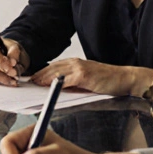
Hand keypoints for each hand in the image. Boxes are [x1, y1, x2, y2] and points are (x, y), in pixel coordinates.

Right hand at [0, 35, 27, 85]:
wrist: (4, 52)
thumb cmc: (7, 48)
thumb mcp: (14, 46)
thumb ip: (14, 53)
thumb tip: (12, 62)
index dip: (1, 62)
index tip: (11, 67)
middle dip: (2, 73)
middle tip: (14, 74)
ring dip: (1, 78)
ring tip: (11, 79)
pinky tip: (5, 79)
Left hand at [34, 58, 152, 96]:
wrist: (125, 79)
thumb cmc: (108, 82)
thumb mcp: (87, 82)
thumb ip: (73, 84)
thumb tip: (57, 90)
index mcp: (75, 64)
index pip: (54, 67)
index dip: (42, 73)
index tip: (32, 79)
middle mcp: (75, 63)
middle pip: (51, 68)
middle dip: (39, 75)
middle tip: (28, 82)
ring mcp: (80, 68)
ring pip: (56, 72)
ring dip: (43, 78)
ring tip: (33, 84)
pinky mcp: (84, 74)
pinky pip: (67, 79)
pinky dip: (56, 82)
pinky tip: (48, 86)